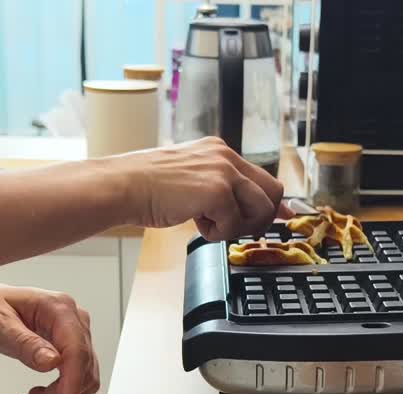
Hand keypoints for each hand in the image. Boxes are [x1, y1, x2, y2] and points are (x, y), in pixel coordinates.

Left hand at [0, 281, 99, 393]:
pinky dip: (58, 392)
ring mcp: (75, 333)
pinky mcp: (71, 347)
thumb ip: (24, 343)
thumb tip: (52, 363)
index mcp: (58, 308)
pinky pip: (75, 376)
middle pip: (82, 368)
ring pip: (83, 377)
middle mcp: (74, 319)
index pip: (76, 350)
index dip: (73, 383)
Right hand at [108, 136, 293, 240]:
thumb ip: (219, 187)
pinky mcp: (217, 191)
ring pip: (261, 210)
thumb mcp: (190, 178)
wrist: (124, 186)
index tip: (279, 219)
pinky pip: (233, 225)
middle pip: (273, 192)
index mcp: (219, 151)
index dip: (273, 204)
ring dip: (239, 227)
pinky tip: (194, 222)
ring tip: (210, 224)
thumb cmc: (147, 187)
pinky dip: (215, 233)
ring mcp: (223, 172)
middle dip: (261, 218)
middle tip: (237, 229)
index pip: (263, 177)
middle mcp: (225, 156)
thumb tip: (243, 208)